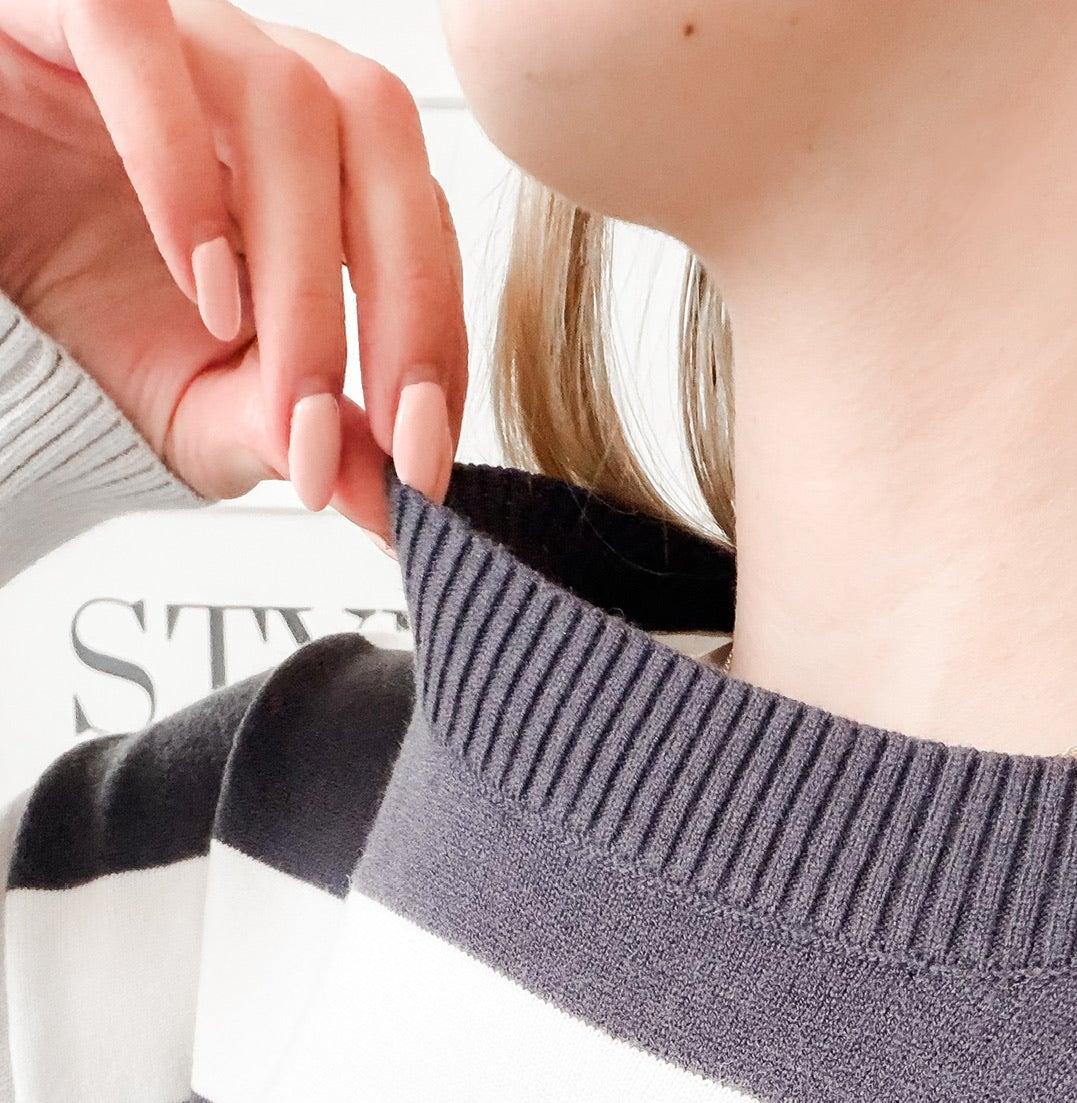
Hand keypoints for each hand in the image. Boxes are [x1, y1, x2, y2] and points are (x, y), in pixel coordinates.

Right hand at [0, 1, 468, 532]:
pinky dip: (181, 165)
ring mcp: (166, 34)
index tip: (423, 460)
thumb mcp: (197, 408)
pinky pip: (137, 39)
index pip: (412, 207)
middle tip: (392, 433)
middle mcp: (246, 76)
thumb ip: (294, 435)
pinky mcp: (62, 8)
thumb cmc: (70, 320)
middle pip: (378, 131)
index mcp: (301, 153)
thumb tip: (391, 502)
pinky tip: (199, 284)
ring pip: (286, 96)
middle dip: (405, 301)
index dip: (437, 333)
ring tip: (271, 379)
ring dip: (302, 265)